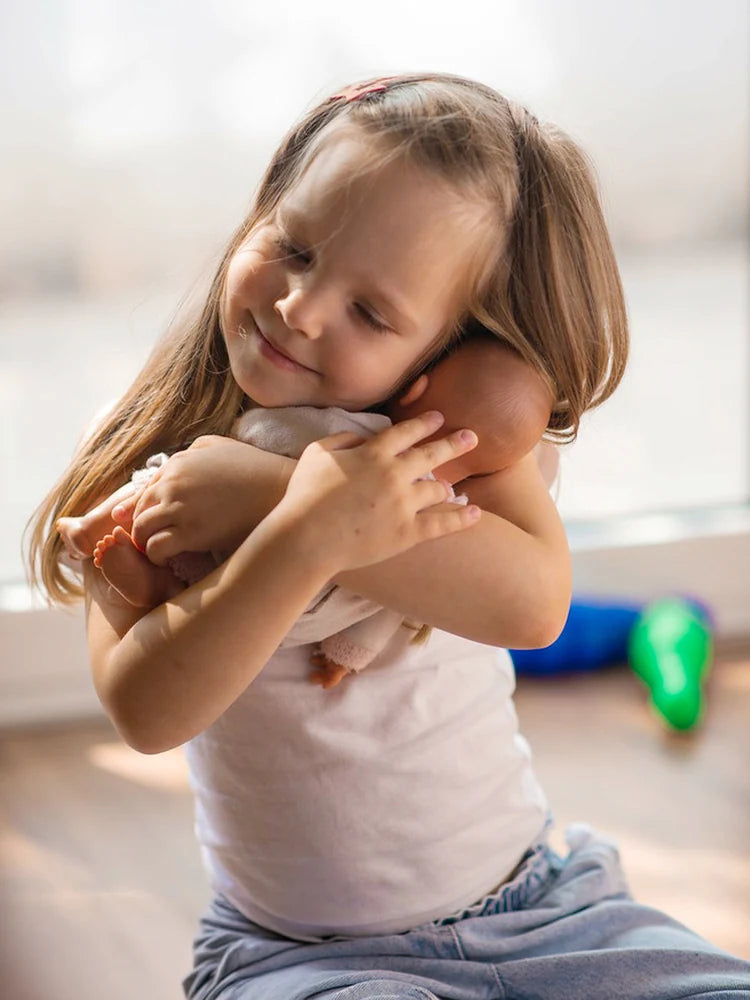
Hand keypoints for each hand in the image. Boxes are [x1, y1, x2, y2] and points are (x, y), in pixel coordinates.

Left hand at [115, 436, 279, 565]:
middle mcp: (172, 482)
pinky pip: (155, 548)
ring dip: (146, 543)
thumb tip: (178, 461)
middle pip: (138, 510)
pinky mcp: (190, 532)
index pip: (144, 490)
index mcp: (178, 462)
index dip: (143, 509)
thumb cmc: (256, 469)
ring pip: (141, 530)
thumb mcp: (222, 445)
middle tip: (154, 541)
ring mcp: (179, 507)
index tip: (150, 523)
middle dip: (141, 528)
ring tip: (160, 552)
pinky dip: (156, 555)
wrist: (280, 491)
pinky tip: (168, 558)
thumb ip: (195, 450)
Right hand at [273, 411, 480, 573]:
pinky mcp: (408, 533)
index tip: (439, 418)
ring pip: (436, 489)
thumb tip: (363, 439)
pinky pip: (442, 524)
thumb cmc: (303, 496)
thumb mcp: (316, 453)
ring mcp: (404, 504)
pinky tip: (477, 513)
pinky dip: (462, 518)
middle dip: (454, 444)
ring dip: (445, 486)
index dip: (424, 423)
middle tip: (471, 437)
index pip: (406, 432)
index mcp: (373, 453)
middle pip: (432, 454)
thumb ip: (343, 439)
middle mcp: (394, 474)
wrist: (306, 538)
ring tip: (452, 487)